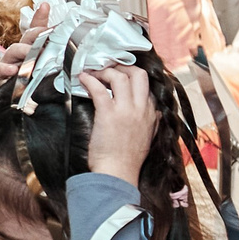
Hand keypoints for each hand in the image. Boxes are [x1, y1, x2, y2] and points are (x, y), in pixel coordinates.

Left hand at [79, 66, 158, 183]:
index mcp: (150, 113)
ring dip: (105, 71)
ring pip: (120, 77)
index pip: (146, 85)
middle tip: (109, 68)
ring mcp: (125, 110)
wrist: (118, 173)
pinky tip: (83, 78)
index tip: (120, 75)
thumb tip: (155, 113)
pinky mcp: (108, 114)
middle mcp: (140, 108)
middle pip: (138, 74)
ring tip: (94, 73)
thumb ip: (153, 122)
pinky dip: (90, 80)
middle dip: (123, 67)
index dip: (132, 76)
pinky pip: (100, 89)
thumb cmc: (129, 160)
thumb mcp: (150, 138)